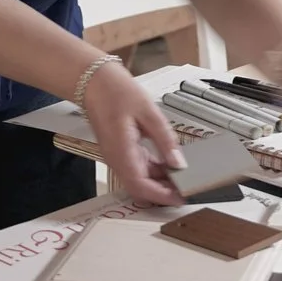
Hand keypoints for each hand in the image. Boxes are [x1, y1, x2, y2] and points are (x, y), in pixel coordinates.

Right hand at [78, 61, 186, 206]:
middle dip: (162, 194)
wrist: (94, 82)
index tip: (181, 198)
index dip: (162, 197)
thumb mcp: (149, 112)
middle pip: (140, 188)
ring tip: (182, 178)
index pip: (141, 186)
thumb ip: (165, 139)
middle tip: (186, 189)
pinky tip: (168, 164)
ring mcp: (117, 157)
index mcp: (121, 152)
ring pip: (139, 180)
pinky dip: (153, 171)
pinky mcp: (120, 152)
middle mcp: (116, 159)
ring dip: (159, 183)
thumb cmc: (116, 92)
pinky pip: (137, 169)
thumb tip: (178, 162)